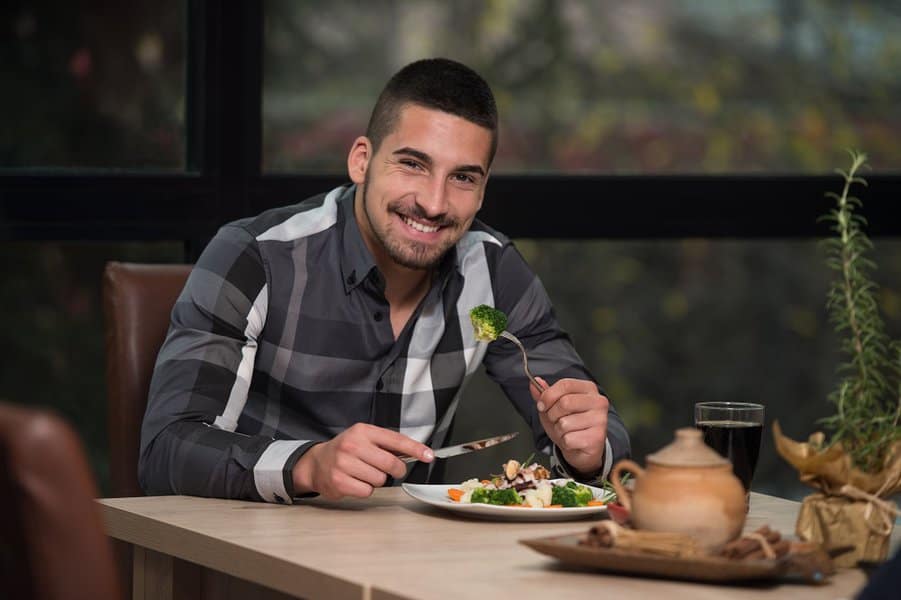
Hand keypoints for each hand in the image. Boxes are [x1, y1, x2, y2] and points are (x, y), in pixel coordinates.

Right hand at [292, 423, 433, 499]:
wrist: (317, 463)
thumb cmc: (346, 450)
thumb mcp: (364, 438)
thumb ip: (387, 444)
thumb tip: (417, 452)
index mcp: (363, 431)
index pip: (396, 440)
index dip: (415, 449)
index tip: (429, 456)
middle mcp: (353, 445)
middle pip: (391, 463)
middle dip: (396, 470)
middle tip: (391, 470)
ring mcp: (344, 464)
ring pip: (380, 479)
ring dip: (377, 480)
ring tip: (364, 473)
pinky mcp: (339, 482)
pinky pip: (367, 491)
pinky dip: (365, 489)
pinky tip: (355, 481)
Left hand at [530, 377, 607, 474]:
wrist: (580, 449)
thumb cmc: (568, 425)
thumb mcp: (553, 407)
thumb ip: (544, 394)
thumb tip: (535, 381)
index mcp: (588, 389)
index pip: (565, 384)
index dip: (548, 395)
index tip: (541, 405)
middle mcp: (598, 402)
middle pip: (565, 402)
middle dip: (552, 415)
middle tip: (556, 420)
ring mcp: (600, 420)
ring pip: (565, 423)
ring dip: (558, 430)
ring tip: (566, 432)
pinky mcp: (597, 437)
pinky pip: (569, 439)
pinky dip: (565, 442)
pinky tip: (573, 441)